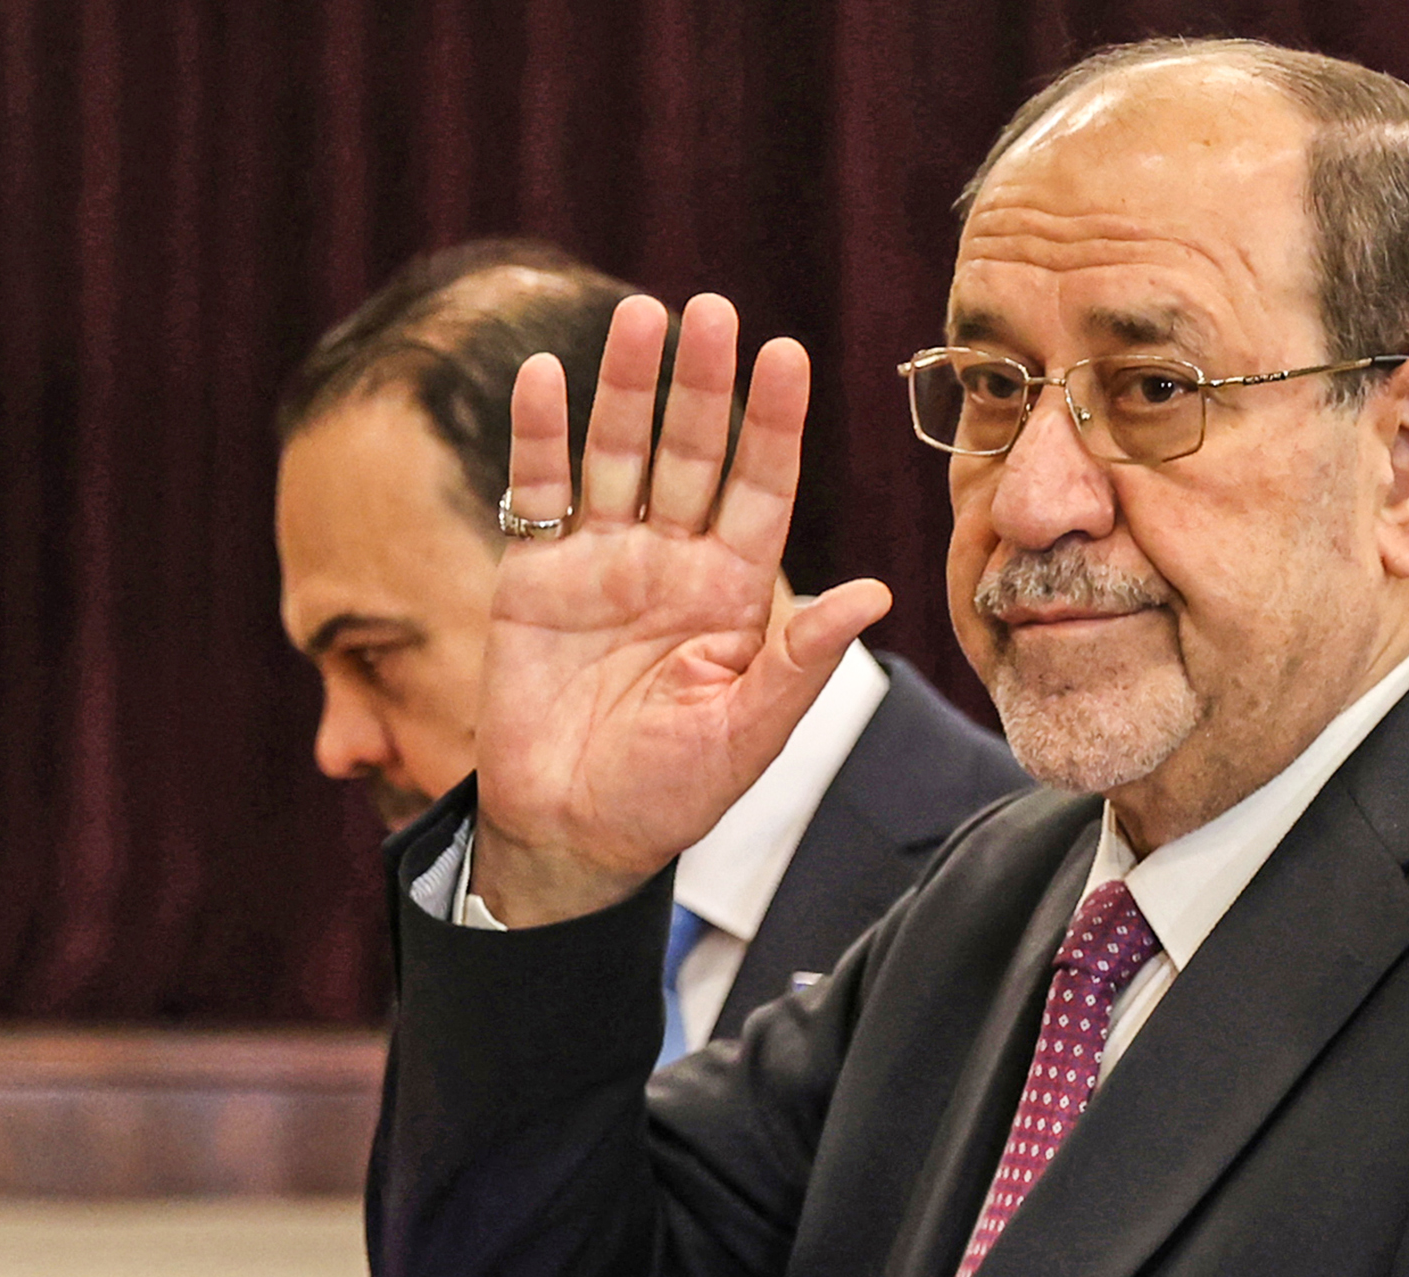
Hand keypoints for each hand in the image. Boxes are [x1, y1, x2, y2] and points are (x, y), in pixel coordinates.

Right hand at [470, 293, 893, 925]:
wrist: (571, 834)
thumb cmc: (669, 794)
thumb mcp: (747, 736)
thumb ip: (799, 663)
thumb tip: (874, 594)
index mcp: (735, 592)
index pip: (762, 487)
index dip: (774, 424)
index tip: (787, 354)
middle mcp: (673, 560)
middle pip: (691, 451)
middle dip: (702, 383)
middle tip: (711, 309)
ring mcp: (603, 561)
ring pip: (619, 454)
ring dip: (627, 387)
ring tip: (640, 317)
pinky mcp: (534, 577)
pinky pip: (539, 493)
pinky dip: (538, 435)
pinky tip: (544, 374)